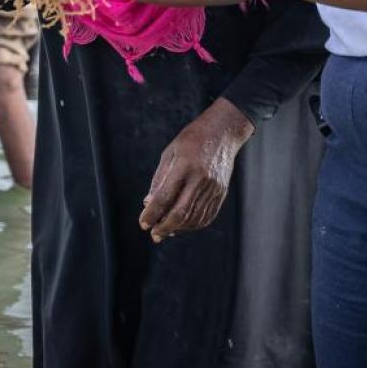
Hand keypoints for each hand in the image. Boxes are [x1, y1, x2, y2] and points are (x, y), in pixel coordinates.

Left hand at [140, 99, 254, 242]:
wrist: (223, 132)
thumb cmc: (191, 140)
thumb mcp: (170, 153)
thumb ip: (159, 179)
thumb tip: (148, 203)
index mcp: (185, 166)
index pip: (165, 196)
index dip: (152, 213)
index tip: (143, 223)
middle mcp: (201, 179)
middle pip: (181, 212)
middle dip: (165, 227)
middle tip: (154, 235)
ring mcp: (214, 187)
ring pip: (195, 217)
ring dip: (179, 229)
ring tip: (165, 231)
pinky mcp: (221, 193)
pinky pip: (207, 215)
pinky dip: (193, 225)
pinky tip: (182, 226)